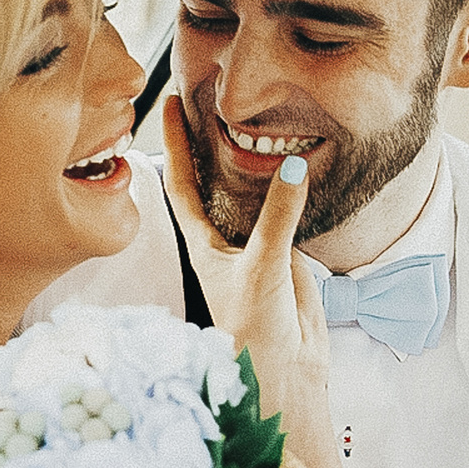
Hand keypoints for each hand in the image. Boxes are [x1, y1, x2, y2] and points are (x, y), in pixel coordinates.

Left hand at [159, 95, 329, 421]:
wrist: (287, 373)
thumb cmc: (255, 330)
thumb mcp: (262, 267)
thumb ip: (277, 216)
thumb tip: (291, 166)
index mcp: (203, 244)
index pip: (182, 183)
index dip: (174, 143)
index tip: (167, 102)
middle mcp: (227, 241)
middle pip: (218, 181)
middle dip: (214, 143)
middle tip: (215, 94)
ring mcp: (258, 247)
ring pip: (256, 195)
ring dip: (258, 163)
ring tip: (260, 114)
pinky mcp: (290, 256)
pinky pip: (291, 212)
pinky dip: (295, 188)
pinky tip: (302, 160)